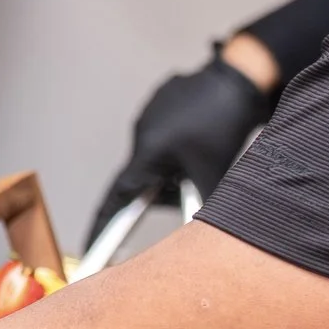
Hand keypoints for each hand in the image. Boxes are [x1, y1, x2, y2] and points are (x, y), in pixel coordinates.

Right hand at [86, 54, 268, 244]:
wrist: (239, 77)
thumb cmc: (224, 121)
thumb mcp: (214, 173)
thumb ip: (201, 207)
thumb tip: (198, 239)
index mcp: (147, 153)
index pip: (117, 201)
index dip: (102, 230)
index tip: (90, 252)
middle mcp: (140, 134)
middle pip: (142, 179)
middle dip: (164, 190)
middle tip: (191, 186)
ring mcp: (149, 116)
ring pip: (156, 158)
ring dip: (175, 165)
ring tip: (207, 153)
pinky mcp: (161, 104)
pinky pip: (165, 135)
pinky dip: (180, 144)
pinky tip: (204, 134)